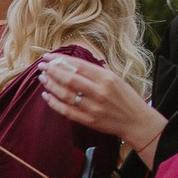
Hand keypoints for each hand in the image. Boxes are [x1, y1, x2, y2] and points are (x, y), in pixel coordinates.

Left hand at [40, 53, 161, 152]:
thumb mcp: (115, 79)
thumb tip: (73, 64)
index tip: (49, 56)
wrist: (135, 121)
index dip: (61, 60)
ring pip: (65, 94)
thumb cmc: (125, 97)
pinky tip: (46, 95)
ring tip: (42, 77)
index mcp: (107, 78)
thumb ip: (96, 72)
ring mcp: (92, 107)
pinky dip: (54, 103)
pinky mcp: (88, 120)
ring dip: (51, 85)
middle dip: (52, 70)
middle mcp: (99, 91)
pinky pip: (66, 110)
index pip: (79, 65)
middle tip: (42, 66)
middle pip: (70, 78)